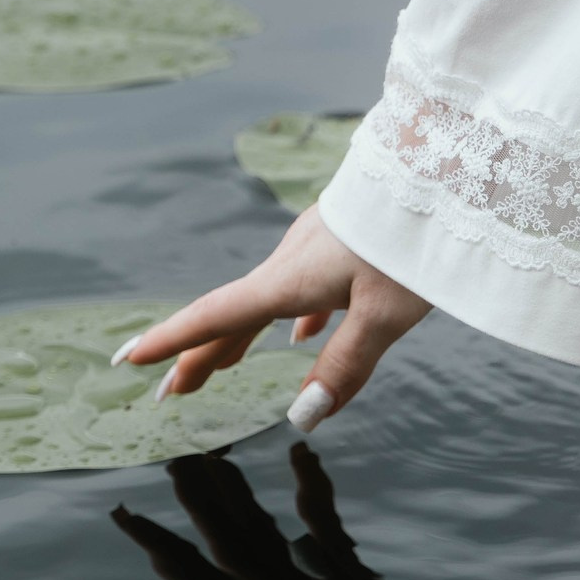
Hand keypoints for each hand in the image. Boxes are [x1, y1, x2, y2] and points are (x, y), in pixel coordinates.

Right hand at [114, 211, 429, 430]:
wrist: (449, 163)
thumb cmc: (417, 239)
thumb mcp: (386, 314)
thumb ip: (345, 364)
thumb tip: (303, 417)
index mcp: (290, 278)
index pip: (217, 317)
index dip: (174, 344)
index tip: (130, 361)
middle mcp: (292, 259)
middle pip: (234, 314)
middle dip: (200, 354)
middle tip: (171, 391)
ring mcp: (316, 245)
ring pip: (266, 299)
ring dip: (242, 335)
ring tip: (225, 366)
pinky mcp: (343, 238)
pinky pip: (303, 285)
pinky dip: (291, 315)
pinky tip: (303, 332)